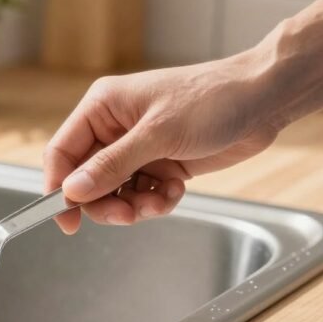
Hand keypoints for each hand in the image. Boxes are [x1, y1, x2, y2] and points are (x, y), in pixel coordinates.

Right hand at [43, 55, 281, 233]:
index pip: (62, 153)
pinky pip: (142, 194)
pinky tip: (176, 190)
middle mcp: (114, 129)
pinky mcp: (160, 163)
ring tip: (161, 199)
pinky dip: (156, 200)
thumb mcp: (157, 135)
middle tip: (129, 216)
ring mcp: (138, 148)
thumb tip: (72, 191)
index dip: (59, 188)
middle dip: (107, 203)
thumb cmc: (211, 100)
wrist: (263, 100)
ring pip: (115, 193)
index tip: (67, 221)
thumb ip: (112, 165)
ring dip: (136, 205)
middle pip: (87, 181)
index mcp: (102, 108)